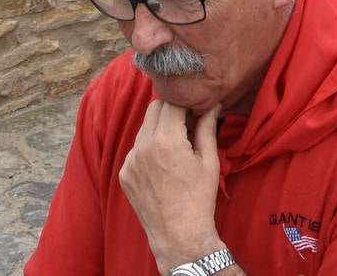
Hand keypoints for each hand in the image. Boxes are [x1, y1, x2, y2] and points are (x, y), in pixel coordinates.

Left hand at [119, 101, 223, 271]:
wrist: (178, 235)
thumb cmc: (198, 198)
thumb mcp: (209, 161)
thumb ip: (208, 128)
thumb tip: (212, 105)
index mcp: (166, 140)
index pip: (170, 102)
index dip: (185, 103)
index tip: (195, 110)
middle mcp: (143, 147)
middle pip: (153, 109)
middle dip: (170, 110)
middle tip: (187, 125)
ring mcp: (130, 161)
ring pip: (143, 129)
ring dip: (159, 129)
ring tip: (175, 147)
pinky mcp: (124, 174)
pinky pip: (136, 150)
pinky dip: (149, 149)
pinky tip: (162, 165)